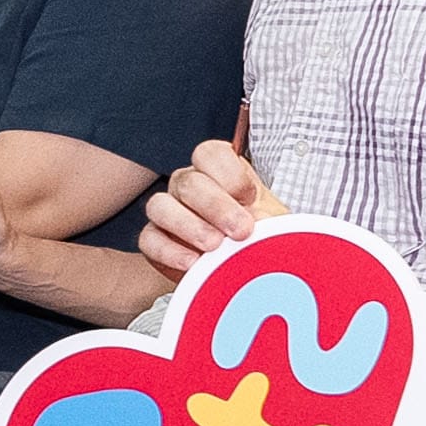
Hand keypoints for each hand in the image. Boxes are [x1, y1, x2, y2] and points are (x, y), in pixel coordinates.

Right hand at [134, 135, 279, 286]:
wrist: (246, 272)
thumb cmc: (260, 241)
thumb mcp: (276, 226)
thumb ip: (270, 219)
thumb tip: (259, 219)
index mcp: (220, 173)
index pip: (210, 154)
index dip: (230, 174)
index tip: (250, 198)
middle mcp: (190, 186)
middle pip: (189, 182)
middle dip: (217, 207)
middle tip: (240, 231)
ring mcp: (169, 212)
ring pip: (160, 206)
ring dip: (190, 227)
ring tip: (214, 247)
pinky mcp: (155, 241)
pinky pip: (149, 240)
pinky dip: (170, 252)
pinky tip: (193, 263)